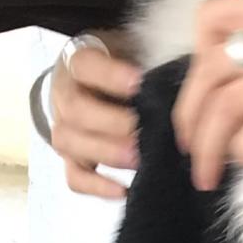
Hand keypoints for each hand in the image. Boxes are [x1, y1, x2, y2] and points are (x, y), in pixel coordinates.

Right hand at [46, 33, 142, 200]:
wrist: (95, 87)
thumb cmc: (121, 67)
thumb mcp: (131, 51)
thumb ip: (147, 60)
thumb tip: (178, 77)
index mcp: (79, 62)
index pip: (85, 65)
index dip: (109, 76)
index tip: (138, 84)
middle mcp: (65, 95)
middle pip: (74, 109)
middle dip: (109, 122)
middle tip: (138, 130)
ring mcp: (64, 129)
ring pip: (69, 143)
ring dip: (104, 153)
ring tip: (136, 160)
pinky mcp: (70, 159)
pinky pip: (74, 177)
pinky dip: (96, 187)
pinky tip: (123, 191)